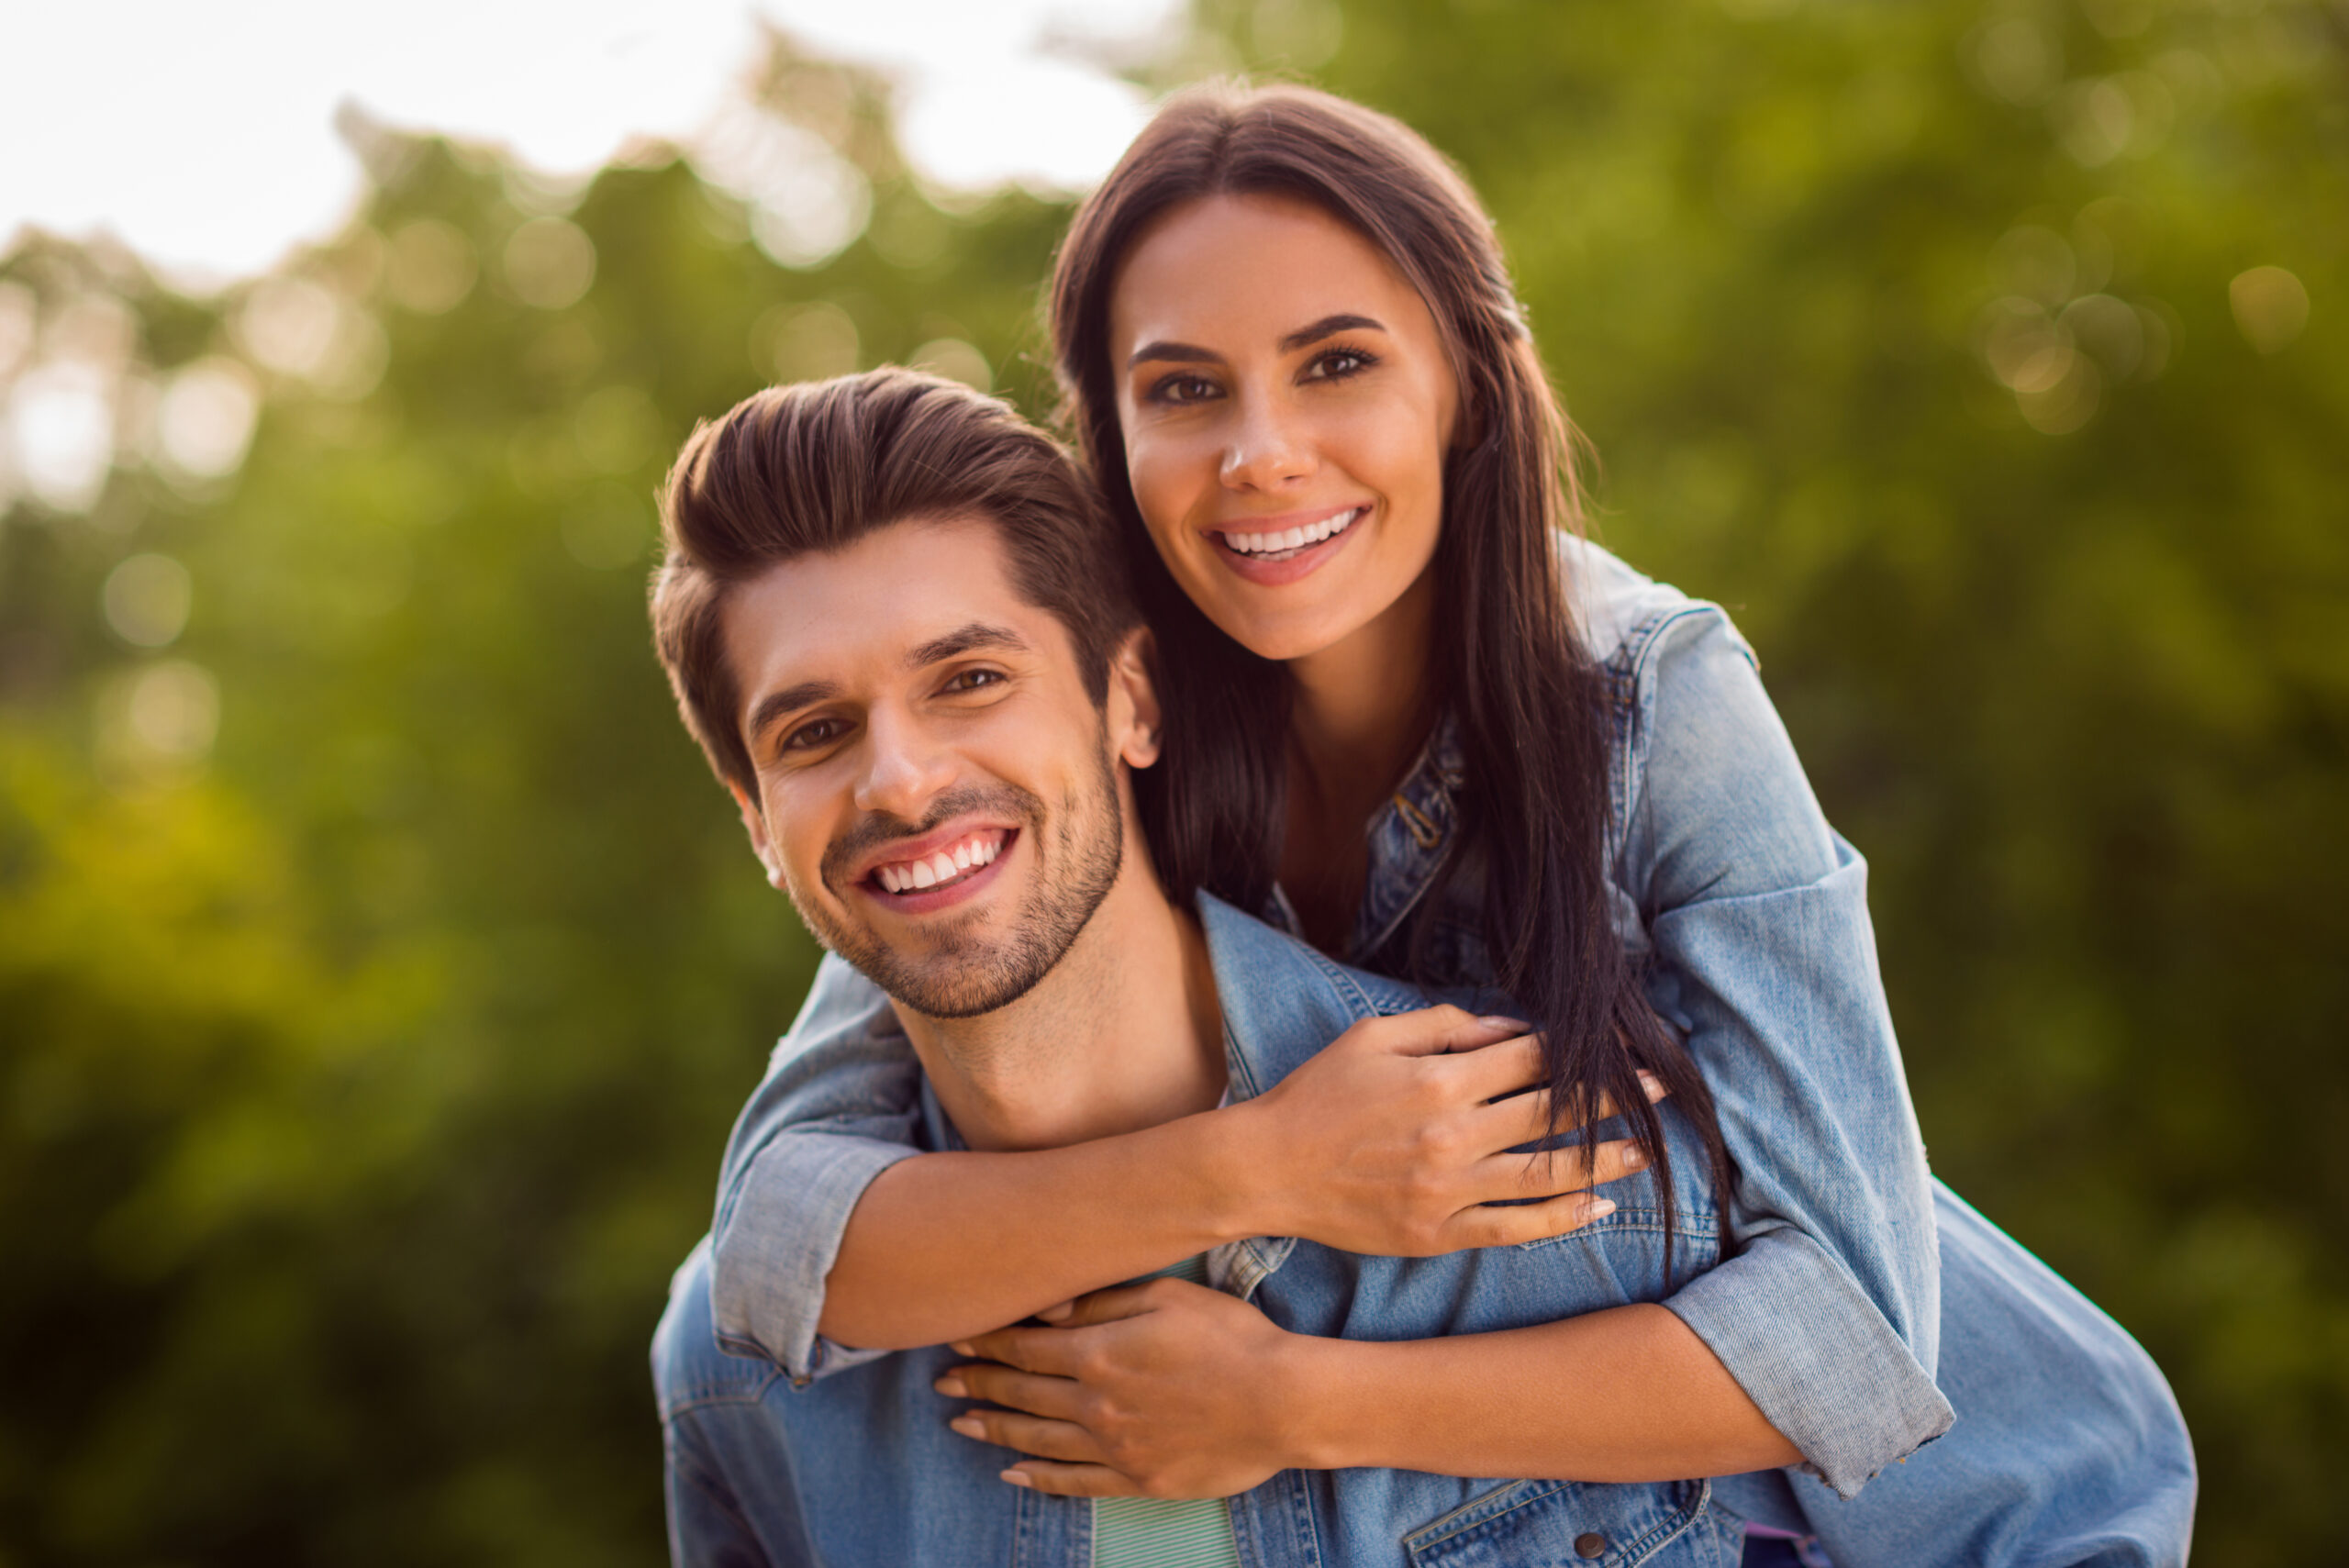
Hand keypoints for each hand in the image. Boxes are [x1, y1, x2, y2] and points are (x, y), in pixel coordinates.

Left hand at [936, 1278, 1304, 1498]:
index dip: (987, 1340)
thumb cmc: (1231, 1337)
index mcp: (1099, 1352)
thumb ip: (1101, 1302)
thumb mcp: (1167, 1296)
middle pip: (1022, 1393)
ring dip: (994, 1430)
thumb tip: (1046, 1308)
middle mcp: (1096, 1403)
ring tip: (959, 1424)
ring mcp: (1115, 1447)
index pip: (1026, 1345)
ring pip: (1037, 1440)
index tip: (957, 1335)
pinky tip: (1012, 1474)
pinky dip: (1038, 1479)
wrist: (1282, 1402)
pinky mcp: (1138, 1480)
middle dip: (978, 1383)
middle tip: (943, 1380)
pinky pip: (1074, 1483)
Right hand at [1222, 1005, 1664, 1254]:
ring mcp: (1448, 1190)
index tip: (1620, 1045)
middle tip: (1660, 1089)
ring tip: (1648, 1150)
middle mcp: (1453, 1135)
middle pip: (1553, 1113)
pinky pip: (1515, 1228)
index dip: (1582, 1050)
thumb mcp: (1371, 1036)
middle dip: (1613, 1098)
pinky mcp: (1438, 1232)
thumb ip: (1443, 1024)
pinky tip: (1600, 1209)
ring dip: (1604, 1161)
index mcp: (1439, 1079)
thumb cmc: (1317, 1094)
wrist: (1267, 1168)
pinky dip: (1562, 1220)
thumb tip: (1508, 1028)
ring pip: (1547, 1175)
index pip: (1532, 1059)